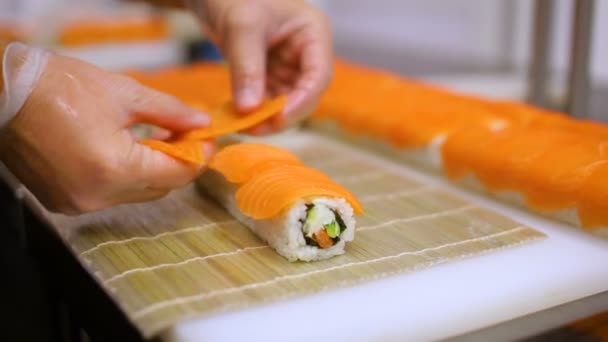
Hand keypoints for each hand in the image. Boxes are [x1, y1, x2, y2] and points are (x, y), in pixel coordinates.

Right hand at [0, 45, 213, 213]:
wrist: (3, 95)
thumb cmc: (60, 87)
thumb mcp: (124, 94)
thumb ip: (169, 113)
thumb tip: (200, 123)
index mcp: (114, 169)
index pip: (176, 175)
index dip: (198, 157)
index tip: (208, 139)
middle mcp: (97, 196)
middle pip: (159, 188)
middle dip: (176, 163)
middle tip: (183, 134)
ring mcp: (78, 204)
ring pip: (136, 194)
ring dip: (151, 170)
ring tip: (154, 139)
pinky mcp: (64, 203)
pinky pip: (110, 195)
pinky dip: (125, 177)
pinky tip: (125, 151)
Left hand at [189, 0, 332, 133]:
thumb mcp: (241, 27)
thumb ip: (247, 67)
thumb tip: (249, 109)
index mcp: (313, 33)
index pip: (319, 76)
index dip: (301, 101)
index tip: (277, 118)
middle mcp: (307, 54)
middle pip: (305, 95)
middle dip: (281, 114)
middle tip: (253, 128)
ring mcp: (289, 66)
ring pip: (286, 103)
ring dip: (265, 118)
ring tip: (240, 126)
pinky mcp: (270, 75)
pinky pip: (267, 100)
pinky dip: (253, 111)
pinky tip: (235, 118)